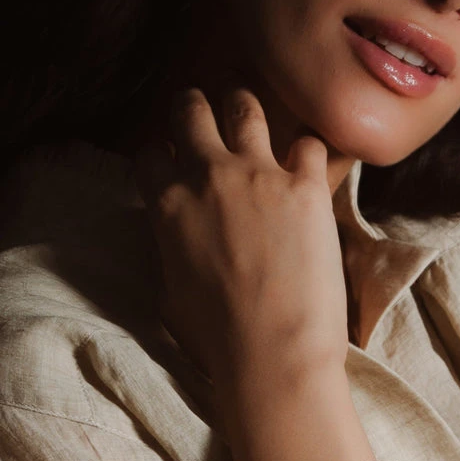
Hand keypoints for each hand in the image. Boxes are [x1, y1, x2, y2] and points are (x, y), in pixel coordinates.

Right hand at [134, 87, 374, 460]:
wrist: (273, 354)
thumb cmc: (218, 339)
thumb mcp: (172, 290)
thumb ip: (173, 245)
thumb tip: (181, 236)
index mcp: (167, 204)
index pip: (149, 152)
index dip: (161, 154)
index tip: (172, 163)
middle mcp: (208, 176)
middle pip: (190, 110)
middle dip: (195, 111)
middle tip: (207, 120)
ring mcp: (259, 175)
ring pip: (244, 106)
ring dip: (245, 110)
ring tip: (253, 123)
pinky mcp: (307, 187)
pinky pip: (308, 145)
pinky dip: (307, 155)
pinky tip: (308, 172)